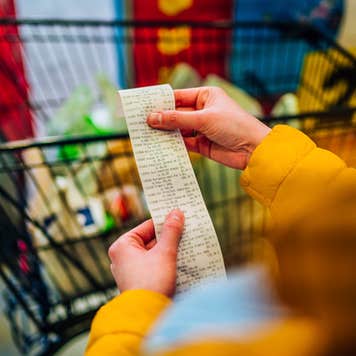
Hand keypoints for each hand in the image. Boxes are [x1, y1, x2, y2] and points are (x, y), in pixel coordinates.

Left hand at [108, 209, 183, 296]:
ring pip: (153, 253)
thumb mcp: (164, 252)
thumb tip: (176, 213)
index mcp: (122, 246)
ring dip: (168, 250)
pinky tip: (179, 260)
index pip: (146, 226)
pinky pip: (153, 265)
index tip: (179, 217)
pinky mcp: (138, 281)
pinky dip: (165, 262)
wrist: (148, 316)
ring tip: (186, 245)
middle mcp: (122, 257)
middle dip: (168, 238)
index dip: (164, 222)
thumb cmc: (151, 283)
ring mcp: (129, 270)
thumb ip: (171, 231)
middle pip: (150, 240)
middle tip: (186, 231)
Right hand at [147, 87, 270, 169]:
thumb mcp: (203, 119)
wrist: (253, 150)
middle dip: (161, 119)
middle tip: (141, 123)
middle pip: (176, 114)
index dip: (161, 102)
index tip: (144, 106)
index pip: (178, 97)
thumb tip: (152, 118)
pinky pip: (184, 142)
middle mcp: (202, 111)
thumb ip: (177, 119)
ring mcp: (202, 128)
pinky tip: (161, 145)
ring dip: (166, 132)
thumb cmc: (234, 126)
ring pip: (178, 129)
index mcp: (206, 96)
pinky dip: (174, 144)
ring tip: (147, 135)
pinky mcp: (202, 144)